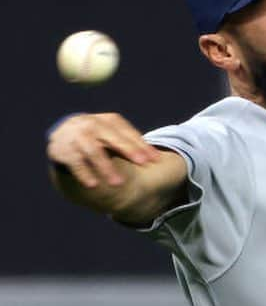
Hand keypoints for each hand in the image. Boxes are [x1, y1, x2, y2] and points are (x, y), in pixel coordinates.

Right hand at [47, 112, 161, 188]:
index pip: (124, 130)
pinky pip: (72, 162)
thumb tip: (167, 161)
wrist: (64, 141)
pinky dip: (83, 173)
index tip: (155, 160)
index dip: (140, 143)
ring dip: (105, 166)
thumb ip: (137, 148)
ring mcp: (71, 135)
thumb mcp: (118, 141)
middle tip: (143, 164)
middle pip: (109, 134)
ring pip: (90, 149)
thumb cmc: (101, 143)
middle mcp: (88, 123)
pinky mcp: (58, 150)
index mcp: (105, 120)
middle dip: (127, 149)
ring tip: (119, 184)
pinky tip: (93, 185)